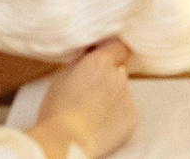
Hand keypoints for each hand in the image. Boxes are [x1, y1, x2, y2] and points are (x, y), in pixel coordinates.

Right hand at [28, 40, 136, 158]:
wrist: (65, 142)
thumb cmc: (56, 111)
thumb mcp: (62, 76)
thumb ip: (81, 63)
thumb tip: (91, 56)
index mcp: (100, 62)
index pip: (118, 47)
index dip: (112, 54)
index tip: (105, 62)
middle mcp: (119, 77)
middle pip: (118, 73)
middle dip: (108, 81)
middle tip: (90, 96)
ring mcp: (128, 98)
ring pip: (122, 95)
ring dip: (112, 100)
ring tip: (92, 115)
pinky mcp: (133, 119)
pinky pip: (126, 114)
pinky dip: (117, 119)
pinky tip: (100, 127)